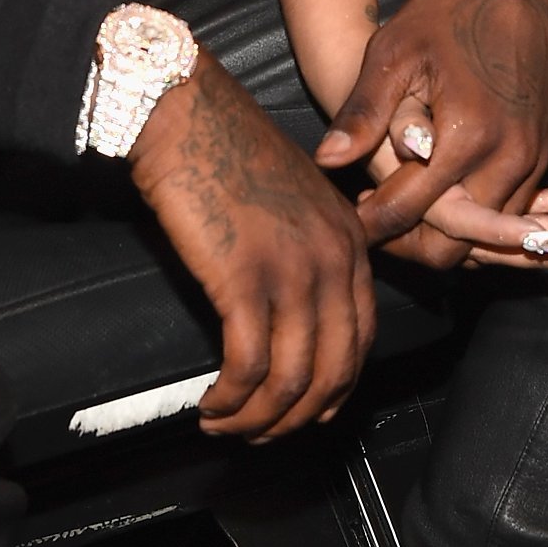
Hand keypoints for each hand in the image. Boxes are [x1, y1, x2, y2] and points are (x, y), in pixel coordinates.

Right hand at [129, 55, 374, 441]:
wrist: (185, 112)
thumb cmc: (226, 148)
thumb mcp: (293, 198)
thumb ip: (305, 249)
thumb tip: (287, 312)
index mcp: (349, 240)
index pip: (361, 339)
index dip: (332, 388)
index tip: (301, 411)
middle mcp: (333, 259)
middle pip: (333, 370)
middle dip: (294, 418)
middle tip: (258, 434)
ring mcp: (293, 270)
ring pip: (292, 379)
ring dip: (256, 419)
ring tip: (224, 425)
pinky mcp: (244, 279)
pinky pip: (248, 366)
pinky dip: (230, 399)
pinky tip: (209, 405)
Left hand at [317, 0, 547, 267]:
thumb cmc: (450, 13)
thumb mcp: (395, 53)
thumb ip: (364, 113)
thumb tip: (326, 161)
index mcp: (465, 137)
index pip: (409, 213)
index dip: (372, 225)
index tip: (350, 221)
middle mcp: (507, 160)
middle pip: (455, 247)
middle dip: (411, 245)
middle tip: (377, 223)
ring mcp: (531, 162)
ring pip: (486, 239)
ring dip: (446, 235)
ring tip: (404, 209)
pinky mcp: (543, 157)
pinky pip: (511, 213)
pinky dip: (477, 219)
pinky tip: (443, 197)